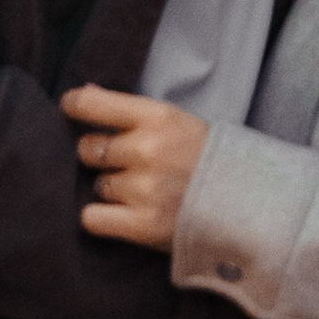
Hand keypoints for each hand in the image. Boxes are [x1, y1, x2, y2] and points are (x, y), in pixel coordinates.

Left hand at [63, 84, 210, 250]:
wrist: (248, 204)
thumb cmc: (209, 158)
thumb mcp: (177, 122)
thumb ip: (130, 111)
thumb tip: (84, 92)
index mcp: (159, 117)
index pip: (94, 104)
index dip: (75, 106)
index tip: (69, 108)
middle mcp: (147, 150)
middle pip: (88, 149)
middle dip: (98, 155)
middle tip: (120, 162)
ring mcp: (144, 189)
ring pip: (96, 185)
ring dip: (110, 189)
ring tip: (139, 191)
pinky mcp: (143, 225)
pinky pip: (92, 218)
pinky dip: (102, 217)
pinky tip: (122, 214)